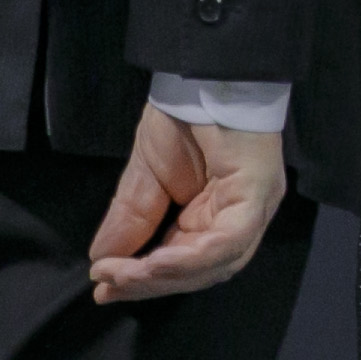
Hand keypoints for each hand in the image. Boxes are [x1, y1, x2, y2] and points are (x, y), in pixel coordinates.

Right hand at [86, 108, 287, 305]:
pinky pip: (229, 240)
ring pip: (216, 264)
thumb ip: (130, 219)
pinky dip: (192, 258)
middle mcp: (241, 216)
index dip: (146, 281)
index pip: (186, 263)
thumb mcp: (146, 175)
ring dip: (166, 275)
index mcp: (218, 214)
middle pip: (200, 271)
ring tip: (126, 274)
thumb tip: (102, 261)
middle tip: (109, 284)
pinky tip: (157, 262)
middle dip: (151, 283)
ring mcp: (254, 206)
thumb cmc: (184, 115)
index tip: (104, 289)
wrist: (204, 71)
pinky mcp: (258, 193)